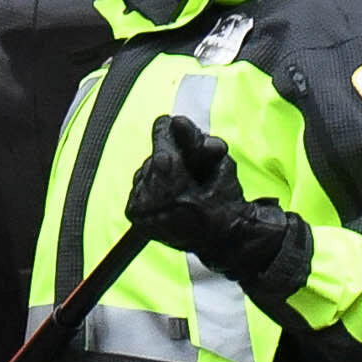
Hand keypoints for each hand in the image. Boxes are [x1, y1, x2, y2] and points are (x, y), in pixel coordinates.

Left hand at [123, 113, 309, 295]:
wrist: (223, 241)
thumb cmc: (227, 203)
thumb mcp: (221, 165)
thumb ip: (197, 142)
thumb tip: (177, 120)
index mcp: (171, 181)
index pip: (161, 142)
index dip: (167, 132)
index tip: (171, 123)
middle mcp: (150, 196)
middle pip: (154, 158)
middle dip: (170, 157)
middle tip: (187, 167)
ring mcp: (140, 208)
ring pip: (145, 173)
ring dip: (160, 174)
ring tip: (181, 187)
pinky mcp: (135, 216)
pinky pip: (139, 189)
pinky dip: (152, 188)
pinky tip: (170, 196)